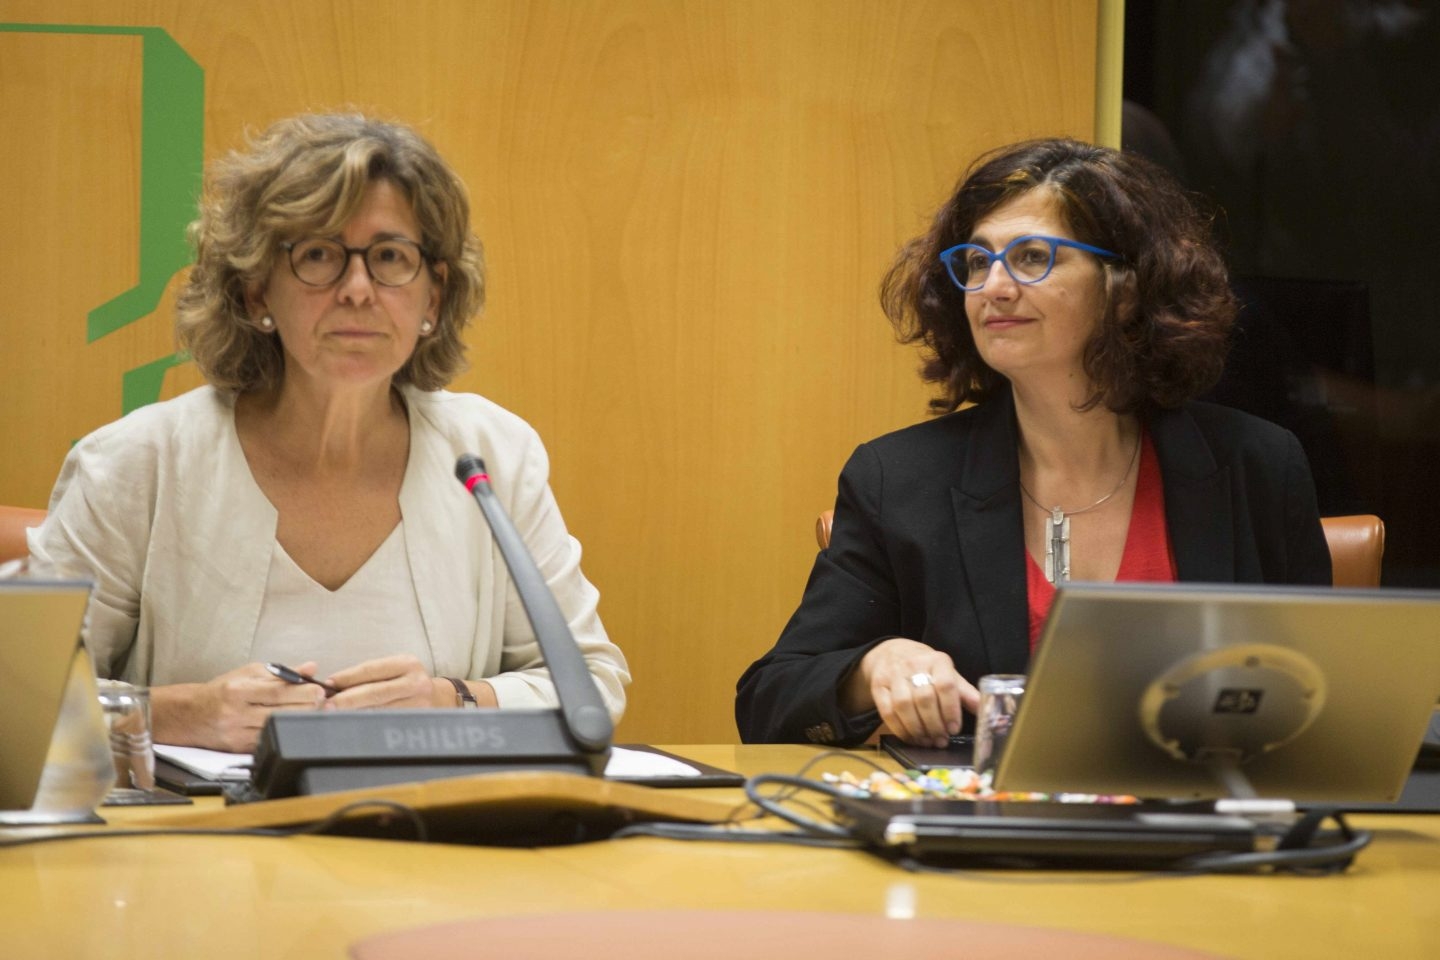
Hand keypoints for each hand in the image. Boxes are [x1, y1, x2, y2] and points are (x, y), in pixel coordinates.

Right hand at [152, 660, 326, 752]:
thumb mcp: (248, 673)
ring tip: (315, 712)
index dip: (303, 692)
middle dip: (307, 707)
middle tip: (324, 701)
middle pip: (281, 713)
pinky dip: (285, 734)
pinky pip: (268, 742)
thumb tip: (311, 668)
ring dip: (300, 722)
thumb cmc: (221, 691)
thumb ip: (281, 673)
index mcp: (239, 691)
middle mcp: (237, 714)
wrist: (187, 715)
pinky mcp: (239, 749)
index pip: (278, 692)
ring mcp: (237, 734)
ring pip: (278, 729)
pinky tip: (296, 727)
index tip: (320, 688)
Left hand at [324, 654, 494, 709]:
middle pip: (375, 692)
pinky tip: (354, 725)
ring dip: (355, 714)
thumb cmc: (408, 683)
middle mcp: (415, 682)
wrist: (442, 699)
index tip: (328, 684)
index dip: (347, 677)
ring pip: (380, 710)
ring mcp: (418, 704)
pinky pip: (387, 723)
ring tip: (335, 716)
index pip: (371, 670)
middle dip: (348, 700)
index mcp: (407, 664)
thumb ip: (369, 676)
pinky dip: (368, 724)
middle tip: (327, 706)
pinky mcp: (416, 721)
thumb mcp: (395, 670)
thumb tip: (334, 685)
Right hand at [844, 638, 978, 747]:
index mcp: (937, 660)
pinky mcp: (878, 687)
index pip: (945, 685)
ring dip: (917, 729)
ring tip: (928, 741)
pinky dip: (901, 729)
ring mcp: (893, 675)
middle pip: (924, 698)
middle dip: (934, 724)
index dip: (951, 710)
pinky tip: (912, 738)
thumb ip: (965, 694)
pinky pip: (888, 712)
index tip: (954, 729)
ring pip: (904, 705)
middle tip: (941, 740)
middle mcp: (913, 664)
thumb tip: (986, 712)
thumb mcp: (948, 674)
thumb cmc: (927, 669)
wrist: (892, 654)